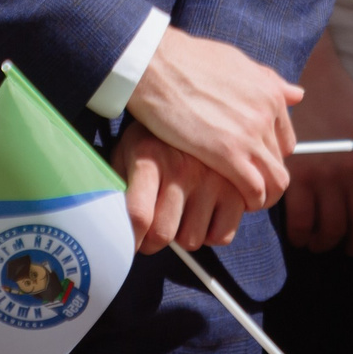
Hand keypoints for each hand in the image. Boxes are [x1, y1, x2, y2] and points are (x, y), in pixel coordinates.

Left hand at [115, 121, 247, 253]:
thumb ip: (118, 186)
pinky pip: (221, 237)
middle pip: (163, 234)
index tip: (127, 244)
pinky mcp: (238, 190)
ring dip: (183, 234)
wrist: (195, 108)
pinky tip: (204, 214)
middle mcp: (183, 168)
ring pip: (192, 240)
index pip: (138, 215)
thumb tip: (115, 224)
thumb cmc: (154, 140)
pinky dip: (211, 233)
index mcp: (149, 157)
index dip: (129, 239)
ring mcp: (213, 179)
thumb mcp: (127, 151)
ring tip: (180, 213)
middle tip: (151, 230)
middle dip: (152, 241)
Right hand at [123, 27, 300, 212]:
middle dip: (264, 176)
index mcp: (270, 94)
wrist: (156, 63)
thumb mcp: (236, 62)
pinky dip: (250, 201)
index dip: (268, 155)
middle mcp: (266, 114)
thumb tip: (298, 94)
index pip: (286, 140)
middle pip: (279, 161)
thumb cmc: (187, 60)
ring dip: (265, 195)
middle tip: (243, 185)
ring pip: (276, 180)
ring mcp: (249, 134)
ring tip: (245, 201)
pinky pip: (255, 189)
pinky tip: (234, 201)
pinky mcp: (227, 152)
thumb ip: (268, 81)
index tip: (251, 163)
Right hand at [281, 38, 352, 256]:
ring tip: (322, 241)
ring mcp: (327, 175)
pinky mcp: (298, 175)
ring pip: (332, 230)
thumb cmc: (342, 105)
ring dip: (327, 243)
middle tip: (349, 244)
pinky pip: (302, 222)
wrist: (308, 76)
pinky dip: (302, 235)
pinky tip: (302, 234)